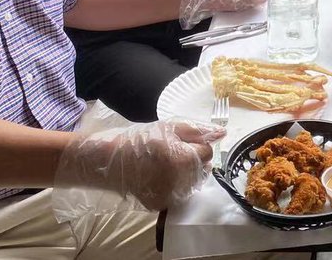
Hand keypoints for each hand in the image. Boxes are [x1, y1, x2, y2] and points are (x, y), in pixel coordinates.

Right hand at [52, 119, 224, 217]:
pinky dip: (174, 186)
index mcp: (183, 158)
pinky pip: (177, 195)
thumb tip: (223, 134)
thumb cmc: (140, 139)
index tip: (182, 142)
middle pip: (202, 170)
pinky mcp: (160, 204)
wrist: (108, 160)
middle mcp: (179, 181)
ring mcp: (169, 195)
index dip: (196, 144)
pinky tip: (159, 176)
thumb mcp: (169, 127)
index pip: (207, 152)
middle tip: (175, 152)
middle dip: (194, 160)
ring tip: (167, 164)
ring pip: (192, 184)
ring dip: (186, 174)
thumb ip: (197, 130)